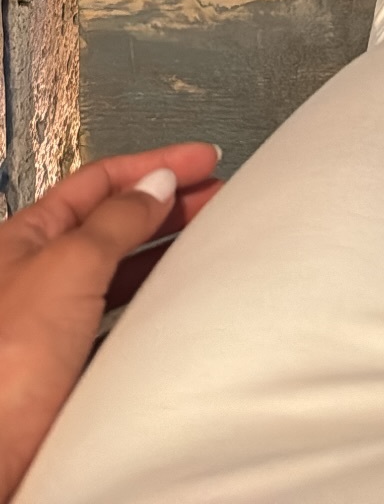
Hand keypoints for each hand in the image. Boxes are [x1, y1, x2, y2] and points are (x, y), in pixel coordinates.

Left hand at [0, 144, 221, 502]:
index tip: (201, 159)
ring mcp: (54, 326)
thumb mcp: (68, 267)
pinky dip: (154, 306)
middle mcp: (38, 278)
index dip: (152, 165)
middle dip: (167, 204)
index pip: (98, 183)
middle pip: (113, 223)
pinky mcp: (70, 371)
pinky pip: (122, 323)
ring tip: (209, 239)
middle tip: (216, 193)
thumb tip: (154, 184)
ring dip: (165, 251)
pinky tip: (178, 304)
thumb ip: (115, 221)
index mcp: (25, 240)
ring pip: (119, 272)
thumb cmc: (5, 365)